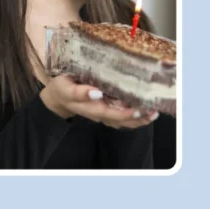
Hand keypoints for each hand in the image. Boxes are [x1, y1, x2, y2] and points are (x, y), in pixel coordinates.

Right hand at [40, 74, 158, 128]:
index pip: (108, 113)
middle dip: (136, 117)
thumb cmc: (61, 87)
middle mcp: (98, 113)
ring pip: (122, 121)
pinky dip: (134, 118)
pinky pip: (121, 119)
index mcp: (89, 107)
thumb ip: (78, 91)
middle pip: (120, 119)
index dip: (122, 112)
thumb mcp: (65, 87)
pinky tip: (144, 113)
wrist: (57, 97)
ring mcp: (103, 114)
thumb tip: (97, 92)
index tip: (136, 109)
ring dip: (138, 120)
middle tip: (151, 111)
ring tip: (152, 114)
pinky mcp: (105, 112)